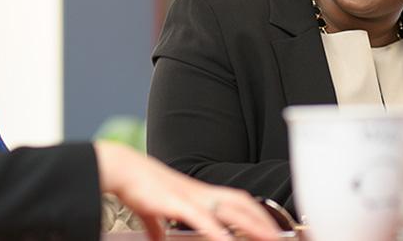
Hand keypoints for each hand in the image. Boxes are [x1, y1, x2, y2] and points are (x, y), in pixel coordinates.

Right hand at [93, 140, 279, 239]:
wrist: (121, 168)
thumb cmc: (136, 187)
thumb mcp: (152, 212)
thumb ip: (158, 227)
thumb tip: (158, 238)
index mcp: (198, 193)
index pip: (236, 201)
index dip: (255, 213)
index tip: (269, 228)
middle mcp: (200, 193)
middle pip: (241, 204)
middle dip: (263, 221)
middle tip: (281, 236)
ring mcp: (191, 197)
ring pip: (231, 210)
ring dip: (252, 225)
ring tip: (269, 239)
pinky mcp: (177, 203)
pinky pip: (203, 220)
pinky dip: (218, 233)